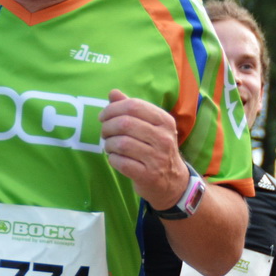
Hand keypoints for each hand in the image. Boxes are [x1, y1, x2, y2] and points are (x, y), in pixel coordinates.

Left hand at [100, 91, 186, 208]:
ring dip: (108, 144)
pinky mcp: (148, 175)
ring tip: (109, 146)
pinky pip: (121, 162)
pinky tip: (114, 158)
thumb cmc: (156, 149)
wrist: (173, 182)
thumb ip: (132, 108)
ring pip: (121, 143)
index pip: (134, 105)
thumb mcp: (150, 126)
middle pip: (125, 124)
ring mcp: (157, 158)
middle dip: (107, 127)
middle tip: (104, 133)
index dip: (112, 109)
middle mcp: (163, 138)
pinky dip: (112, 159)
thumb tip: (113, 93)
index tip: (103, 117)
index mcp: (164, 121)